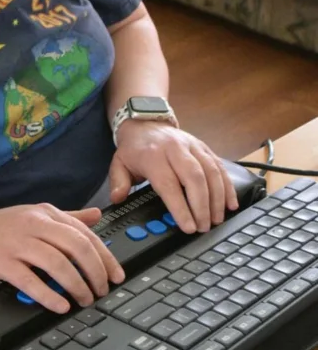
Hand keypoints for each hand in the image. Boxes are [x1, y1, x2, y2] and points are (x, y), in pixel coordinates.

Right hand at [0, 204, 124, 313]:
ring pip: (58, 263)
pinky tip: (60, 305)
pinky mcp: (1, 261)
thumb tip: (97, 216)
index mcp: (44, 213)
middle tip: (103, 291)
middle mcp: (33, 224)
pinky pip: (32, 280)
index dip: (105, 256)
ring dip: (77, 285)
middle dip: (96, 272)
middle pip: (77, 247)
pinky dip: (50, 294)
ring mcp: (17, 242)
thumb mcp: (31, 215)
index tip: (117, 275)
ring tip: (85, 300)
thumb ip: (66, 217)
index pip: (85, 233)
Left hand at [110, 121, 238, 233]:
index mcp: (153, 155)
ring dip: (218, 198)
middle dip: (202, 205)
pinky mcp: (204, 147)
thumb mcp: (119, 163)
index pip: (169, 184)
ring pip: (211, 171)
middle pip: (195, 177)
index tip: (189, 227)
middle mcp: (175, 148)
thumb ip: (118, 182)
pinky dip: (228, 186)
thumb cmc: (134, 148)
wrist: (146, 123)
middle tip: (204, 227)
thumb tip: (118, 198)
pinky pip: (220, 166)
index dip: (180, 207)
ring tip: (217, 220)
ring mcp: (193, 146)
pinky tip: (231, 203)